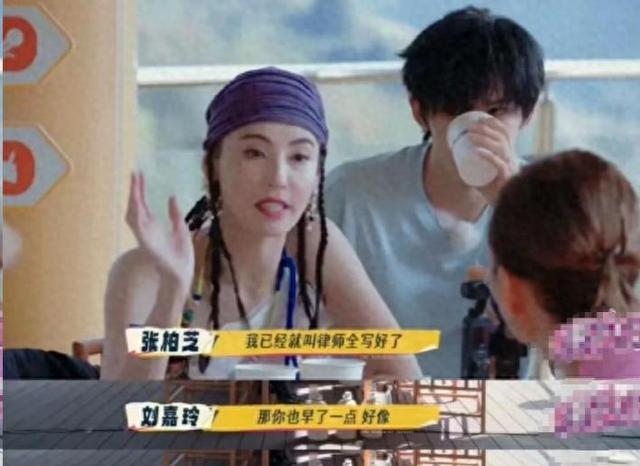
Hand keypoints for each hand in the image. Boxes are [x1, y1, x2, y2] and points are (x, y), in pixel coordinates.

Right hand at [125, 172, 194, 287]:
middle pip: (136, 206)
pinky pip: (138, 227)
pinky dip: (136, 214)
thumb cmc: (181, 256)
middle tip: (135, 172)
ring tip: (135, 183)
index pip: (143, 204)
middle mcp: (146, 229)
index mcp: (153, 226)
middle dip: (135, 190)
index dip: (140, 190)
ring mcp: (144, 236)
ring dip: (133, 199)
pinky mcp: (146, 243)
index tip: (139, 174)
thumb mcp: (181, 229)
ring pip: (133, 214)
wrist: (182, 273)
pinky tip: (136, 203)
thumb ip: (175, 214)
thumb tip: (171, 196)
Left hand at [466, 117, 519, 204]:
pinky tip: (477, 151)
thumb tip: (456, 157)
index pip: (504, 134)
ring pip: (501, 148)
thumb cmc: (493, 191)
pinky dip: (488, 155)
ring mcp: (510, 168)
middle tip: (471, 127)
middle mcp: (512, 159)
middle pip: (502, 138)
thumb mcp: (482, 174)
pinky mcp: (507, 178)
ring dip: (485, 140)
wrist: (504, 209)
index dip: (494, 124)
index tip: (481, 119)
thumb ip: (473, 167)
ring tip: (471, 137)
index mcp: (508, 155)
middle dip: (486, 130)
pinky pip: (499, 164)